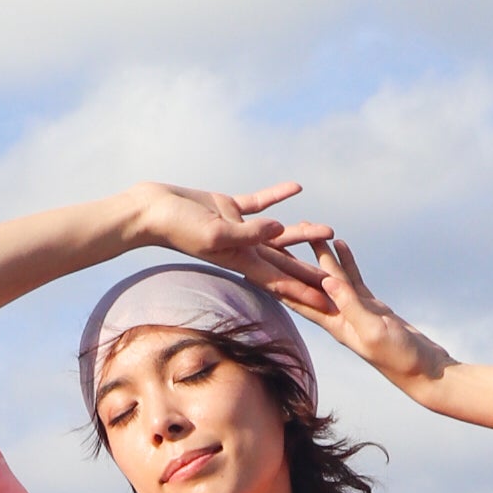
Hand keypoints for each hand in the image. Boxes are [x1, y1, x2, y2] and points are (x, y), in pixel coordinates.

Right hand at [123, 179, 338, 311]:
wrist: (152, 209)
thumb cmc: (178, 227)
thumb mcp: (215, 233)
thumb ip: (249, 233)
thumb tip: (280, 230)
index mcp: (240, 260)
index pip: (279, 281)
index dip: (305, 292)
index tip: (329, 304)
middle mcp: (242, 248)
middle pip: (284, 262)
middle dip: (310, 272)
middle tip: (340, 280)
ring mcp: (237, 228)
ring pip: (278, 233)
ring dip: (302, 232)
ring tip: (329, 230)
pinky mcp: (229, 207)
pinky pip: (260, 202)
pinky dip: (277, 196)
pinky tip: (297, 188)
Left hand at [274, 235, 451, 394]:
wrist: (424, 370)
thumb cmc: (400, 357)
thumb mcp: (373, 330)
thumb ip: (352, 305)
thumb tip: (327, 280)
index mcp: (333, 324)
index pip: (296, 298)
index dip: (274, 281)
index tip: (253, 264)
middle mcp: (338, 316)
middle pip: (307, 284)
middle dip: (288, 262)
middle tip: (270, 238)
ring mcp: (354, 310)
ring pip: (330, 276)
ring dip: (316, 254)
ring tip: (304, 229)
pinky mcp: (371, 306)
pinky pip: (353, 278)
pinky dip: (345, 261)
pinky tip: (339, 244)